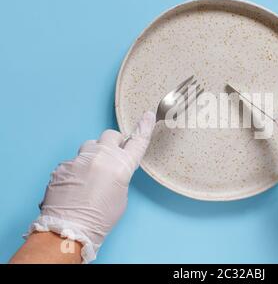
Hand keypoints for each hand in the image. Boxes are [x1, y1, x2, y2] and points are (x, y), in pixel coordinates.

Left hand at [26, 111, 155, 262]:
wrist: (69, 228)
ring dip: (94, 154)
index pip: (137, 141)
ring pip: (90, 145)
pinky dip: (77, 170)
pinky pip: (73, 161)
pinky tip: (75, 186)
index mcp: (121, 166)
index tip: (147, 115)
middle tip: (111, 158)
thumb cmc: (100, 218)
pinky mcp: (63, 165)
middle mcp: (101, 157)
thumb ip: (119, 174)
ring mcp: (80, 159)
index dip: (144, 127)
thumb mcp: (121, 195)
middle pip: (110, 135)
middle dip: (113, 143)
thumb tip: (112, 167)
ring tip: (90, 174)